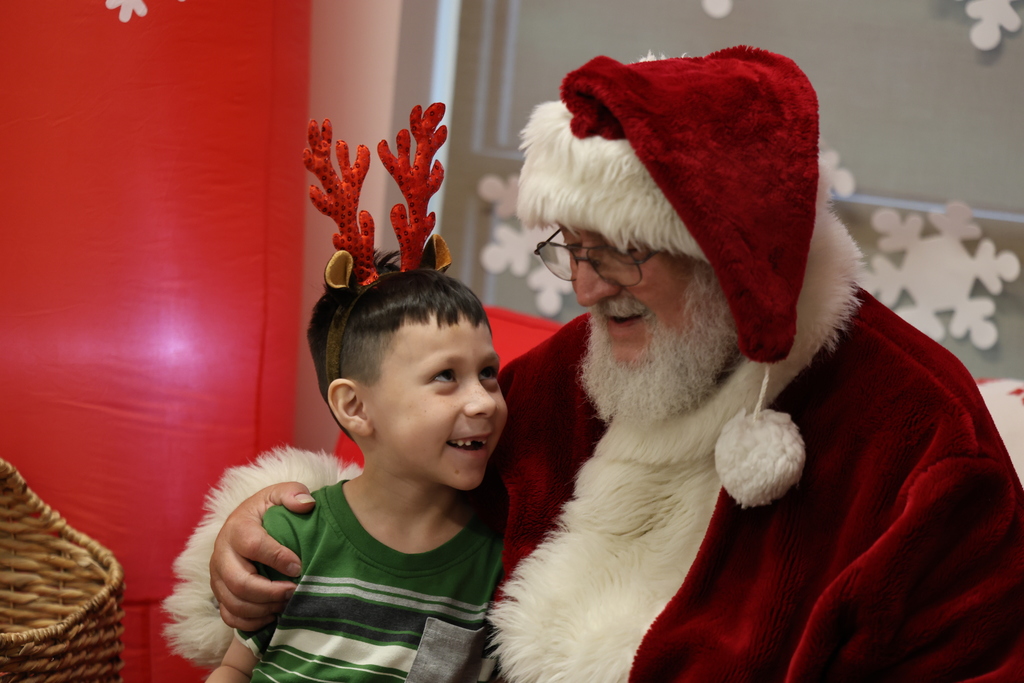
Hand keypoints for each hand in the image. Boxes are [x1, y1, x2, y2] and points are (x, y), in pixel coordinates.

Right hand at [209, 482, 314, 629]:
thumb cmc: (268, 511)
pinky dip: (251, 622)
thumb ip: (293, 493)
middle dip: (269, 592)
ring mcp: (217, 576)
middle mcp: (221, 553)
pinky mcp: (219, 593)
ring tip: (286, 603)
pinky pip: (229, 616)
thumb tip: (307, 504)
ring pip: (233, 603)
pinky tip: (272, 614)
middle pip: (239, 582)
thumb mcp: (279, 494)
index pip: (253, 545)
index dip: (277, 558)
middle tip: (293, 591)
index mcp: (237, 527)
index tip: (299, 566)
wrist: (247, 524)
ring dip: (262, 609)